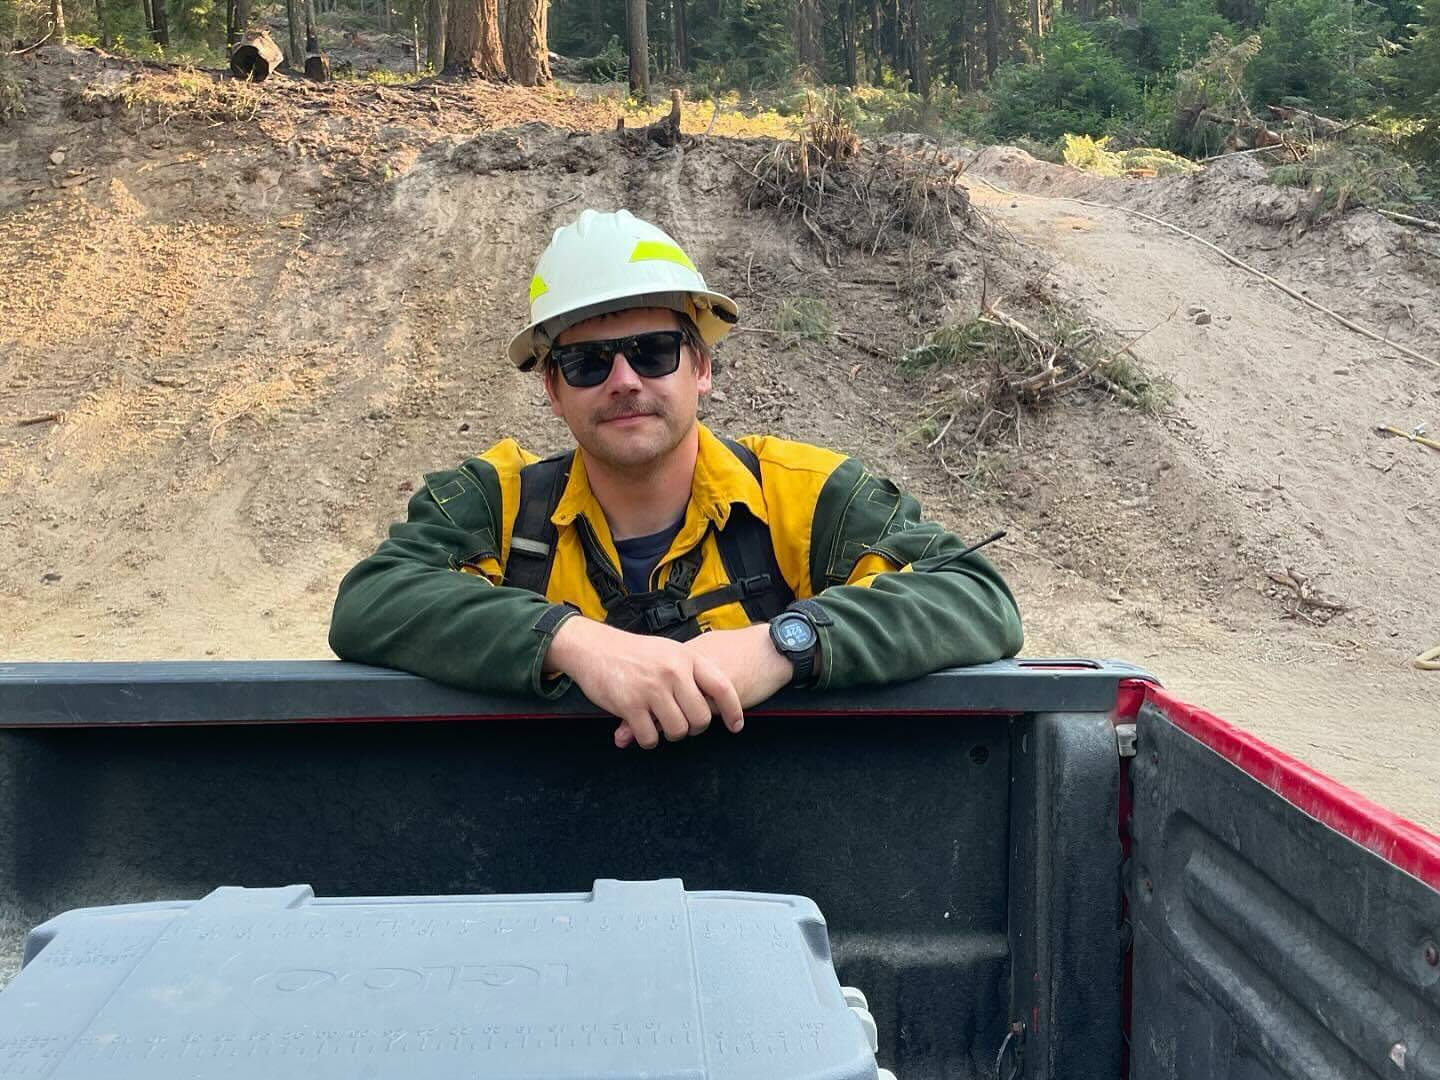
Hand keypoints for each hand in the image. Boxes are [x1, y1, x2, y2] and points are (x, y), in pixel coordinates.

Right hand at [612, 624, 791, 748]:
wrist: (593, 648)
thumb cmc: (633, 653)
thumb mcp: (668, 651)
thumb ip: (690, 672)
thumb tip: (715, 702)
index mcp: (686, 657)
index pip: (722, 687)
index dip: (734, 710)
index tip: (736, 726)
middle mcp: (672, 672)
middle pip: (701, 718)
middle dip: (694, 728)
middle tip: (683, 724)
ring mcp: (651, 689)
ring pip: (678, 731)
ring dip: (671, 735)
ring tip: (660, 725)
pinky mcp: (630, 705)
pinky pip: (650, 737)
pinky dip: (648, 739)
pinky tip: (641, 728)